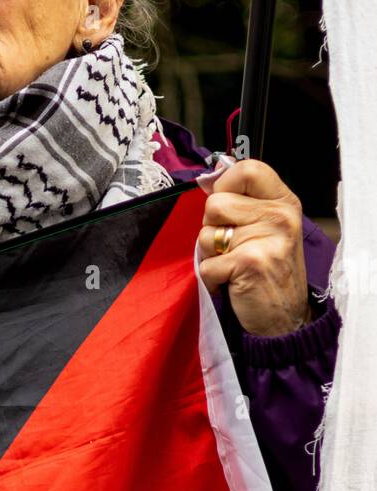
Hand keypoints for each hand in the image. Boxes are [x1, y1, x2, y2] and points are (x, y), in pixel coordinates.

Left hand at [197, 159, 310, 336]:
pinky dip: (212, 279)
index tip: (226, 208)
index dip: (224, 185)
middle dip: (212, 228)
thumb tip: (210, 183)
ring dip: (211, 255)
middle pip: (215, 204)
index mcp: (284, 202)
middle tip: (233, 248)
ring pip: (206, 235)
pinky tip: (232, 283)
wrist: (284, 321)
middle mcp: (280, 216)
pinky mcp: (250, 263)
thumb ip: (245, 204)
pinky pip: (206, 264)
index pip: (247, 169)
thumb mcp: (268, 229)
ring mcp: (267, 239)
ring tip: (234, 266)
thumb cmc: (269, 273)